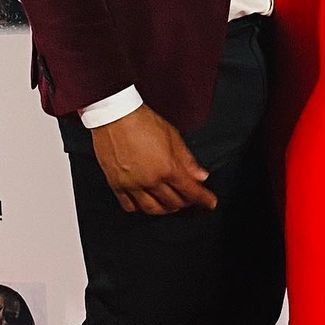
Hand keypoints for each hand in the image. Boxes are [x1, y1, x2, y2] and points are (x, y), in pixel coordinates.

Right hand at [91, 105, 217, 213]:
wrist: (114, 115)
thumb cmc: (141, 121)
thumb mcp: (172, 136)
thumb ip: (187, 160)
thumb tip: (200, 175)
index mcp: (167, 168)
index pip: (191, 191)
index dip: (204, 199)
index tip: (210, 203)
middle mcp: (150, 180)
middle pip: (173, 203)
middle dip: (185, 202)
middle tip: (188, 198)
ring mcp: (132, 184)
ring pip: (152, 209)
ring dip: (165, 209)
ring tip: (169, 204)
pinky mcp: (116, 184)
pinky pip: (129, 205)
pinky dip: (140, 208)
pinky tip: (145, 202)